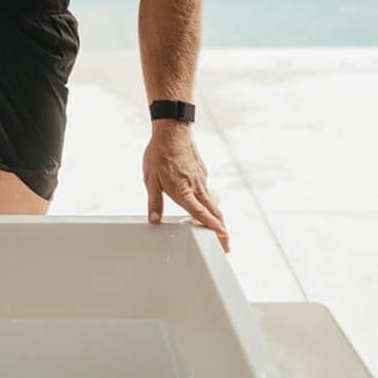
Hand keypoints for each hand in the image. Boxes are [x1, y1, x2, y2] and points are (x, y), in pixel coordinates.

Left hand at [143, 123, 228, 252]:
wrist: (172, 131)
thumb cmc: (160, 154)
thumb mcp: (150, 179)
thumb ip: (154, 201)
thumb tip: (154, 220)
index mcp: (183, 190)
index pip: (200, 213)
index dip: (211, 226)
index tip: (222, 237)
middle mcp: (196, 187)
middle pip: (213, 212)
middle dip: (221, 231)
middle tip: (226, 247)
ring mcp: (201, 179)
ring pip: (212, 203)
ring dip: (217, 219)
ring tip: (219, 232)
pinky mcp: (202, 173)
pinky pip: (207, 191)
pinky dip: (210, 203)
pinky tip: (205, 207)